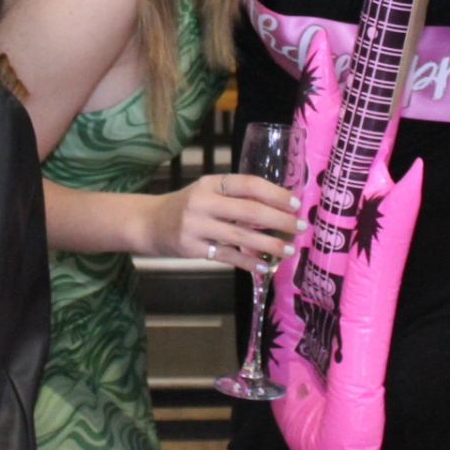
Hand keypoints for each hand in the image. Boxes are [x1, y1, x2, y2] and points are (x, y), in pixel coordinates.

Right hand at [143, 173, 306, 274]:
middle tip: (300, 227)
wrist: (149, 223)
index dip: (275, 193)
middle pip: (249, 210)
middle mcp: (203, 201)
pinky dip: (248, 262)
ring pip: (240, 235)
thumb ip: (235, 198)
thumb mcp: (207, 193)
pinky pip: (227, 256)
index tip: (296, 204)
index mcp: (210, 183)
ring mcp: (195, 225)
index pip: (248, 184)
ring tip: (289, 250)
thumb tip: (277, 209)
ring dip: (269, 244)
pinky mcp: (191, 248)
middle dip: (279, 220)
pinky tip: (264, 266)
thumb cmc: (187, 207)